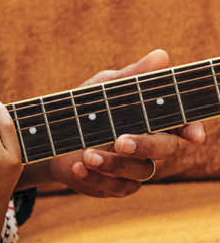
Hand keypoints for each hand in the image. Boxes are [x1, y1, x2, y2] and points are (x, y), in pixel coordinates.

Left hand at [47, 49, 206, 196]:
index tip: (193, 136)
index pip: (180, 123)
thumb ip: (131, 76)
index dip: (191, 128)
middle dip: (144, 145)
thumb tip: (161, 56)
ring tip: (87, 155)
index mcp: (151, 120)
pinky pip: (115, 187)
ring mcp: (134, 168)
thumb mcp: (102, 89)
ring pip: (139, 171)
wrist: (50, 138)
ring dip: (112, 163)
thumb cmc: (84, 108)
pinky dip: (96, 178)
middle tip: (120, 141)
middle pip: (163, 149)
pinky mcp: (115, 185)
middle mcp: (149, 145)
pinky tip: (78, 167)